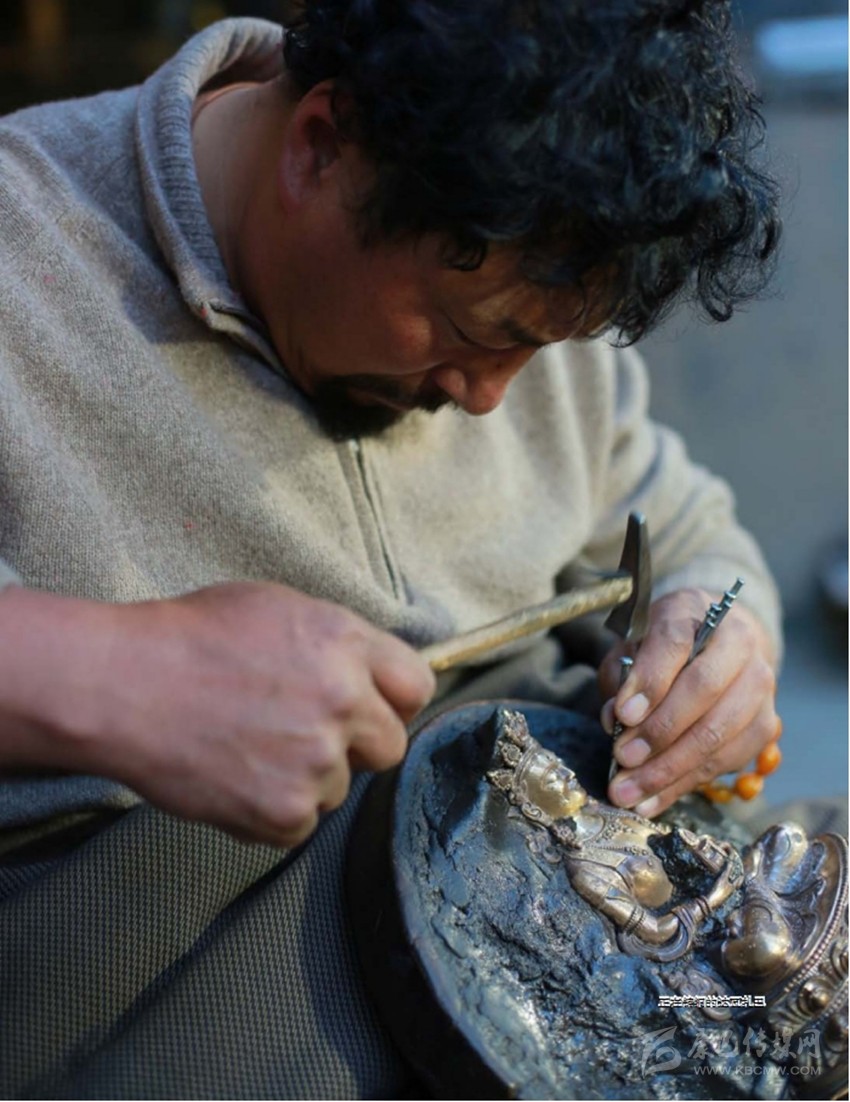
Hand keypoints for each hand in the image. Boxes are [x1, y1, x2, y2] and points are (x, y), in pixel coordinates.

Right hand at [0, 582, 434, 846]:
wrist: (123, 685)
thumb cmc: (189, 638)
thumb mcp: (276, 608)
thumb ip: (336, 642)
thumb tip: (370, 674)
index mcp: (345, 643)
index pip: (416, 686)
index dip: (393, 700)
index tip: (373, 709)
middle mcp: (344, 700)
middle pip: (390, 746)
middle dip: (355, 745)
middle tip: (304, 735)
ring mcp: (317, 760)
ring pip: (339, 788)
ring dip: (306, 778)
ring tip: (250, 748)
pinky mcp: (285, 812)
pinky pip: (301, 825)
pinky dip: (272, 811)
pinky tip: (235, 776)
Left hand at [598, 587, 777, 817]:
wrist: (719, 642)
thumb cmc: (665, 646)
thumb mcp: (633, 646)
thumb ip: (622, 676)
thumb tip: (616, 719)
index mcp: (698, 613)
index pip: (676, 643)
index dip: (650, 680)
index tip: (623, 714)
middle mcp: (739, 645)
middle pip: (704, 690)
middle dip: (660, 732)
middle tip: (623, 759)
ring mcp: (760, 685)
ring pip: (719, 732)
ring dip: (670, 769)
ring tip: (628, 793)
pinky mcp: (766, 724)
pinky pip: (727, 761)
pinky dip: (685, 785)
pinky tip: (651, 801)